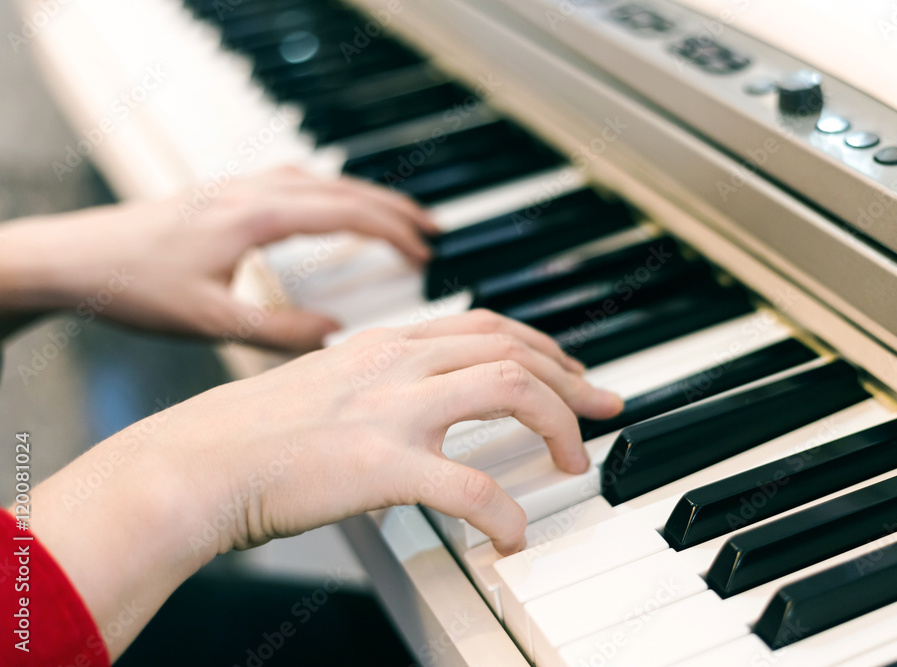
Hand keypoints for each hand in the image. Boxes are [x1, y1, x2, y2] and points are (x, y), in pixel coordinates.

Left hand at [0, 165, 436, 350]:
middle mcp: (252, 192)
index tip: (425, 252)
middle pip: (342, 189)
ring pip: (320, 181)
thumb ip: (279, 331)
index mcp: (256, 218)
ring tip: (395, 219)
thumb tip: (335, 334)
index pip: (345, 213)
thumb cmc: (133, 286)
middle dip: (392, 210)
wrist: (73, 259)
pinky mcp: (224, 193)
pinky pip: (293, 181)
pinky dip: (328, 192)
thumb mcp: (212, 321)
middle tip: (431, 233)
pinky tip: (329, 206)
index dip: (392, 231)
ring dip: (363, 197)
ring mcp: (237, 187)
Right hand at [169, 309, 620, 554]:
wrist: (193, 464)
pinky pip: (471, 488)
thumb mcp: (324, 388)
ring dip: (555, 424)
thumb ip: (375, 389)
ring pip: (508, 387)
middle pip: (510, 346)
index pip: (484, 324)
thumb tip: (418, 416)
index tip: (570, 370)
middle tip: (603, 406)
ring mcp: (390, 408)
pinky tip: (512, 538)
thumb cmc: (250, 435)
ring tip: (573, 464)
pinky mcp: (380, 463)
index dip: (539, 345)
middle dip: (570, 377)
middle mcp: (395, 362)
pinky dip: (505, 515)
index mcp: (383, 344)